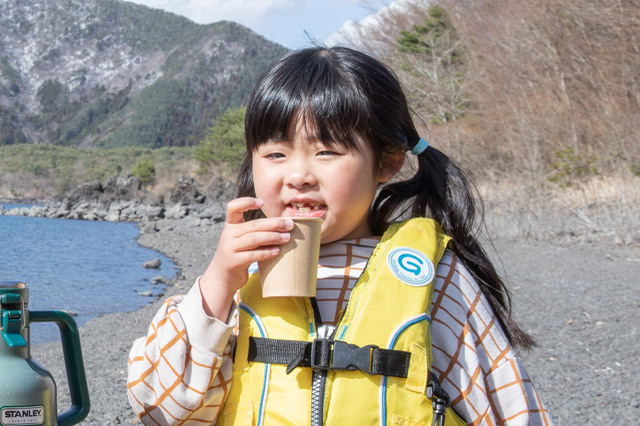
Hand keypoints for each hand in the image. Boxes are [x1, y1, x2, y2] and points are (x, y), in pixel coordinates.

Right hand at [199, 197, 292, 319]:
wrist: (222, 277)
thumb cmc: (238, 254)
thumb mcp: (240, 239)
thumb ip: (253, 230)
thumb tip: (282, 223)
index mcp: (230, 225)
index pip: (233, 207)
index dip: (246, 202)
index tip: (262, 202)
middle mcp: (228, 234)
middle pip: (254, 225)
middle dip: (274, 224)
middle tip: (290, 224)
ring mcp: (230, 248)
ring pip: (254, 239)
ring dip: (273, 237)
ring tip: (287, 237)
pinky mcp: (234, 262)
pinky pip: (253, 255)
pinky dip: (267, 252)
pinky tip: (277, 251)